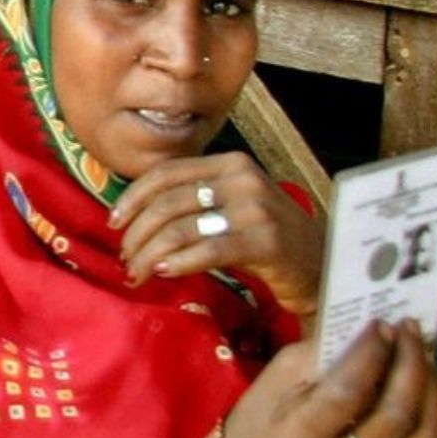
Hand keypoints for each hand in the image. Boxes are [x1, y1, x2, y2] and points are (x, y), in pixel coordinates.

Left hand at [112, 152, 323, 316]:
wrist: (323, 263)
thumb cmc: (266, 238)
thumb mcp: (230, 207)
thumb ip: (193, 201)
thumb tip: (131, 217)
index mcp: (230, 163)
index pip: (166, 173)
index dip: (132, 198)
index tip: (113, 223)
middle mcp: (242, 179)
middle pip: (167, 203)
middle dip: (137, 235)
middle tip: (126, 260)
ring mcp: (255, 209)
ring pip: (180, 229)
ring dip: (149, 255)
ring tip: (138, 274)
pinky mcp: (264, 241)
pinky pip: (206, 251)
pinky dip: (178, 262)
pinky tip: (163, 273)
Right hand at [222, 321, 436, 437]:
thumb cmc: (267, 410)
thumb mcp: (282, 373)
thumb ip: (329, 353)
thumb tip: (379, 331)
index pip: (347, 394)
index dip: (372, 354)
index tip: (381, 324)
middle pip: (395, 416)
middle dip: (411, 364)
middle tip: (409, 330)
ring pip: (424, 437)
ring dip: (432, 387)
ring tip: (423, 356)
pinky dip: (436, 413)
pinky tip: (425, 387)